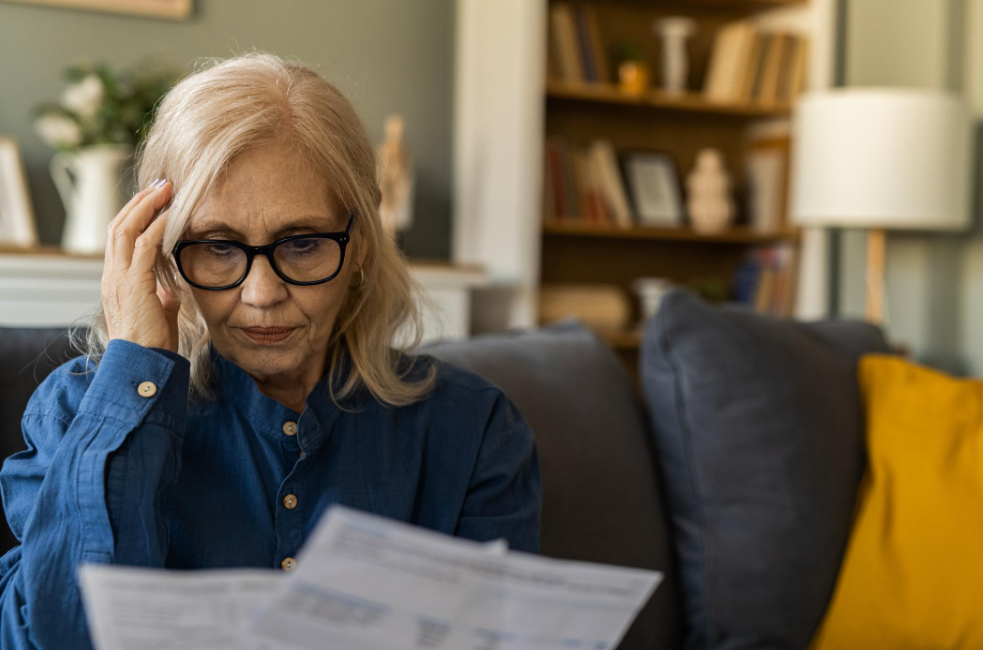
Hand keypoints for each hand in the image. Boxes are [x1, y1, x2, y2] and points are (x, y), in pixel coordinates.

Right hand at [102, 179, 181, 352]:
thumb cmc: (151, 344)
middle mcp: (113, 275)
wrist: (142, 365)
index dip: (136, 215)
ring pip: (126, 230)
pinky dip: (157, 227)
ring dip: (147, 206)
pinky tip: (171, 215)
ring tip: (166, 190)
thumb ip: (161, 298)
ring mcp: (119, 278)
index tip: (156, 199)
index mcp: (116, 280)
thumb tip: (171, 291)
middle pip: (119, 225)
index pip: (120, 237)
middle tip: (162, 185)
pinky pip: (144, 247)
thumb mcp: (158, 314)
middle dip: (140, 202)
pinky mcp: (133, 285)